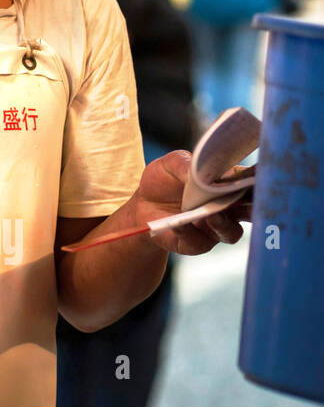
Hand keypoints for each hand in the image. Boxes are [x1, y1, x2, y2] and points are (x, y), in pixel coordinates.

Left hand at [134, 151, 250, 254]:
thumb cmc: (163, 181)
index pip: (251, 184)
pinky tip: (179, 224)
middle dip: (256, 208)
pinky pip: (198, 242)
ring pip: (230, 232)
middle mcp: (228, 210)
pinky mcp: (196, 243)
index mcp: (228, 187)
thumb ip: (185, 163)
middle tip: (254, 200)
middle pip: (251, 212)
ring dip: (222, 224)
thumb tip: (199, 171)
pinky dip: (189, 232)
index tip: (264, 176)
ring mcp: (214, 228)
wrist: (141, 204)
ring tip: (211, 214)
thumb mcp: (170, 164)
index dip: (260, 181)